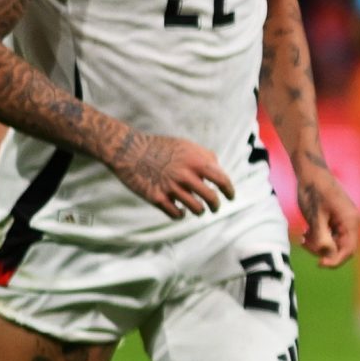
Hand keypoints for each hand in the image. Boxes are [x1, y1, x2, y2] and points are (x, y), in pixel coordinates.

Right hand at [110, 131, 233, 218]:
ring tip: (197, 209)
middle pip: (211, 198)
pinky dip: (181, 215)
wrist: (128, 150)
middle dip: (216, 206)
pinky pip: (176, 214)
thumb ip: (205, 157)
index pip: (222, 180)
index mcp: (195, 161)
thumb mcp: (186, 145)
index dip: (230, 191)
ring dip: (199, 211)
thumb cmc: (159, 147)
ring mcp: (170, 187)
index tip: (230, 197)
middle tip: (215, 208)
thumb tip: (219, 171)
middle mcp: (185, 175)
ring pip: (196, 209)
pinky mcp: (156, 197)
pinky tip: (181, 211)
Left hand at [294, 157, 359, 267]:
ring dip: (319, 244)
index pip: (348, 250)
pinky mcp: (338, 218)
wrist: (311, 172)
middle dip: (323, 250)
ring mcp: (346, 220)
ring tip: (303, 237)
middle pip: (341, 248)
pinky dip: (320, 236)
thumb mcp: (315, 216)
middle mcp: (352, 221)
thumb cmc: (313, 191)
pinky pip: (332, 235)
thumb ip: (322, 237)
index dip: (335, 260)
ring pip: (335, 242)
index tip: (319, 264)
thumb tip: (328, 255)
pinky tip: (307, 232)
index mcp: (351, 221)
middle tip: (304, 243)